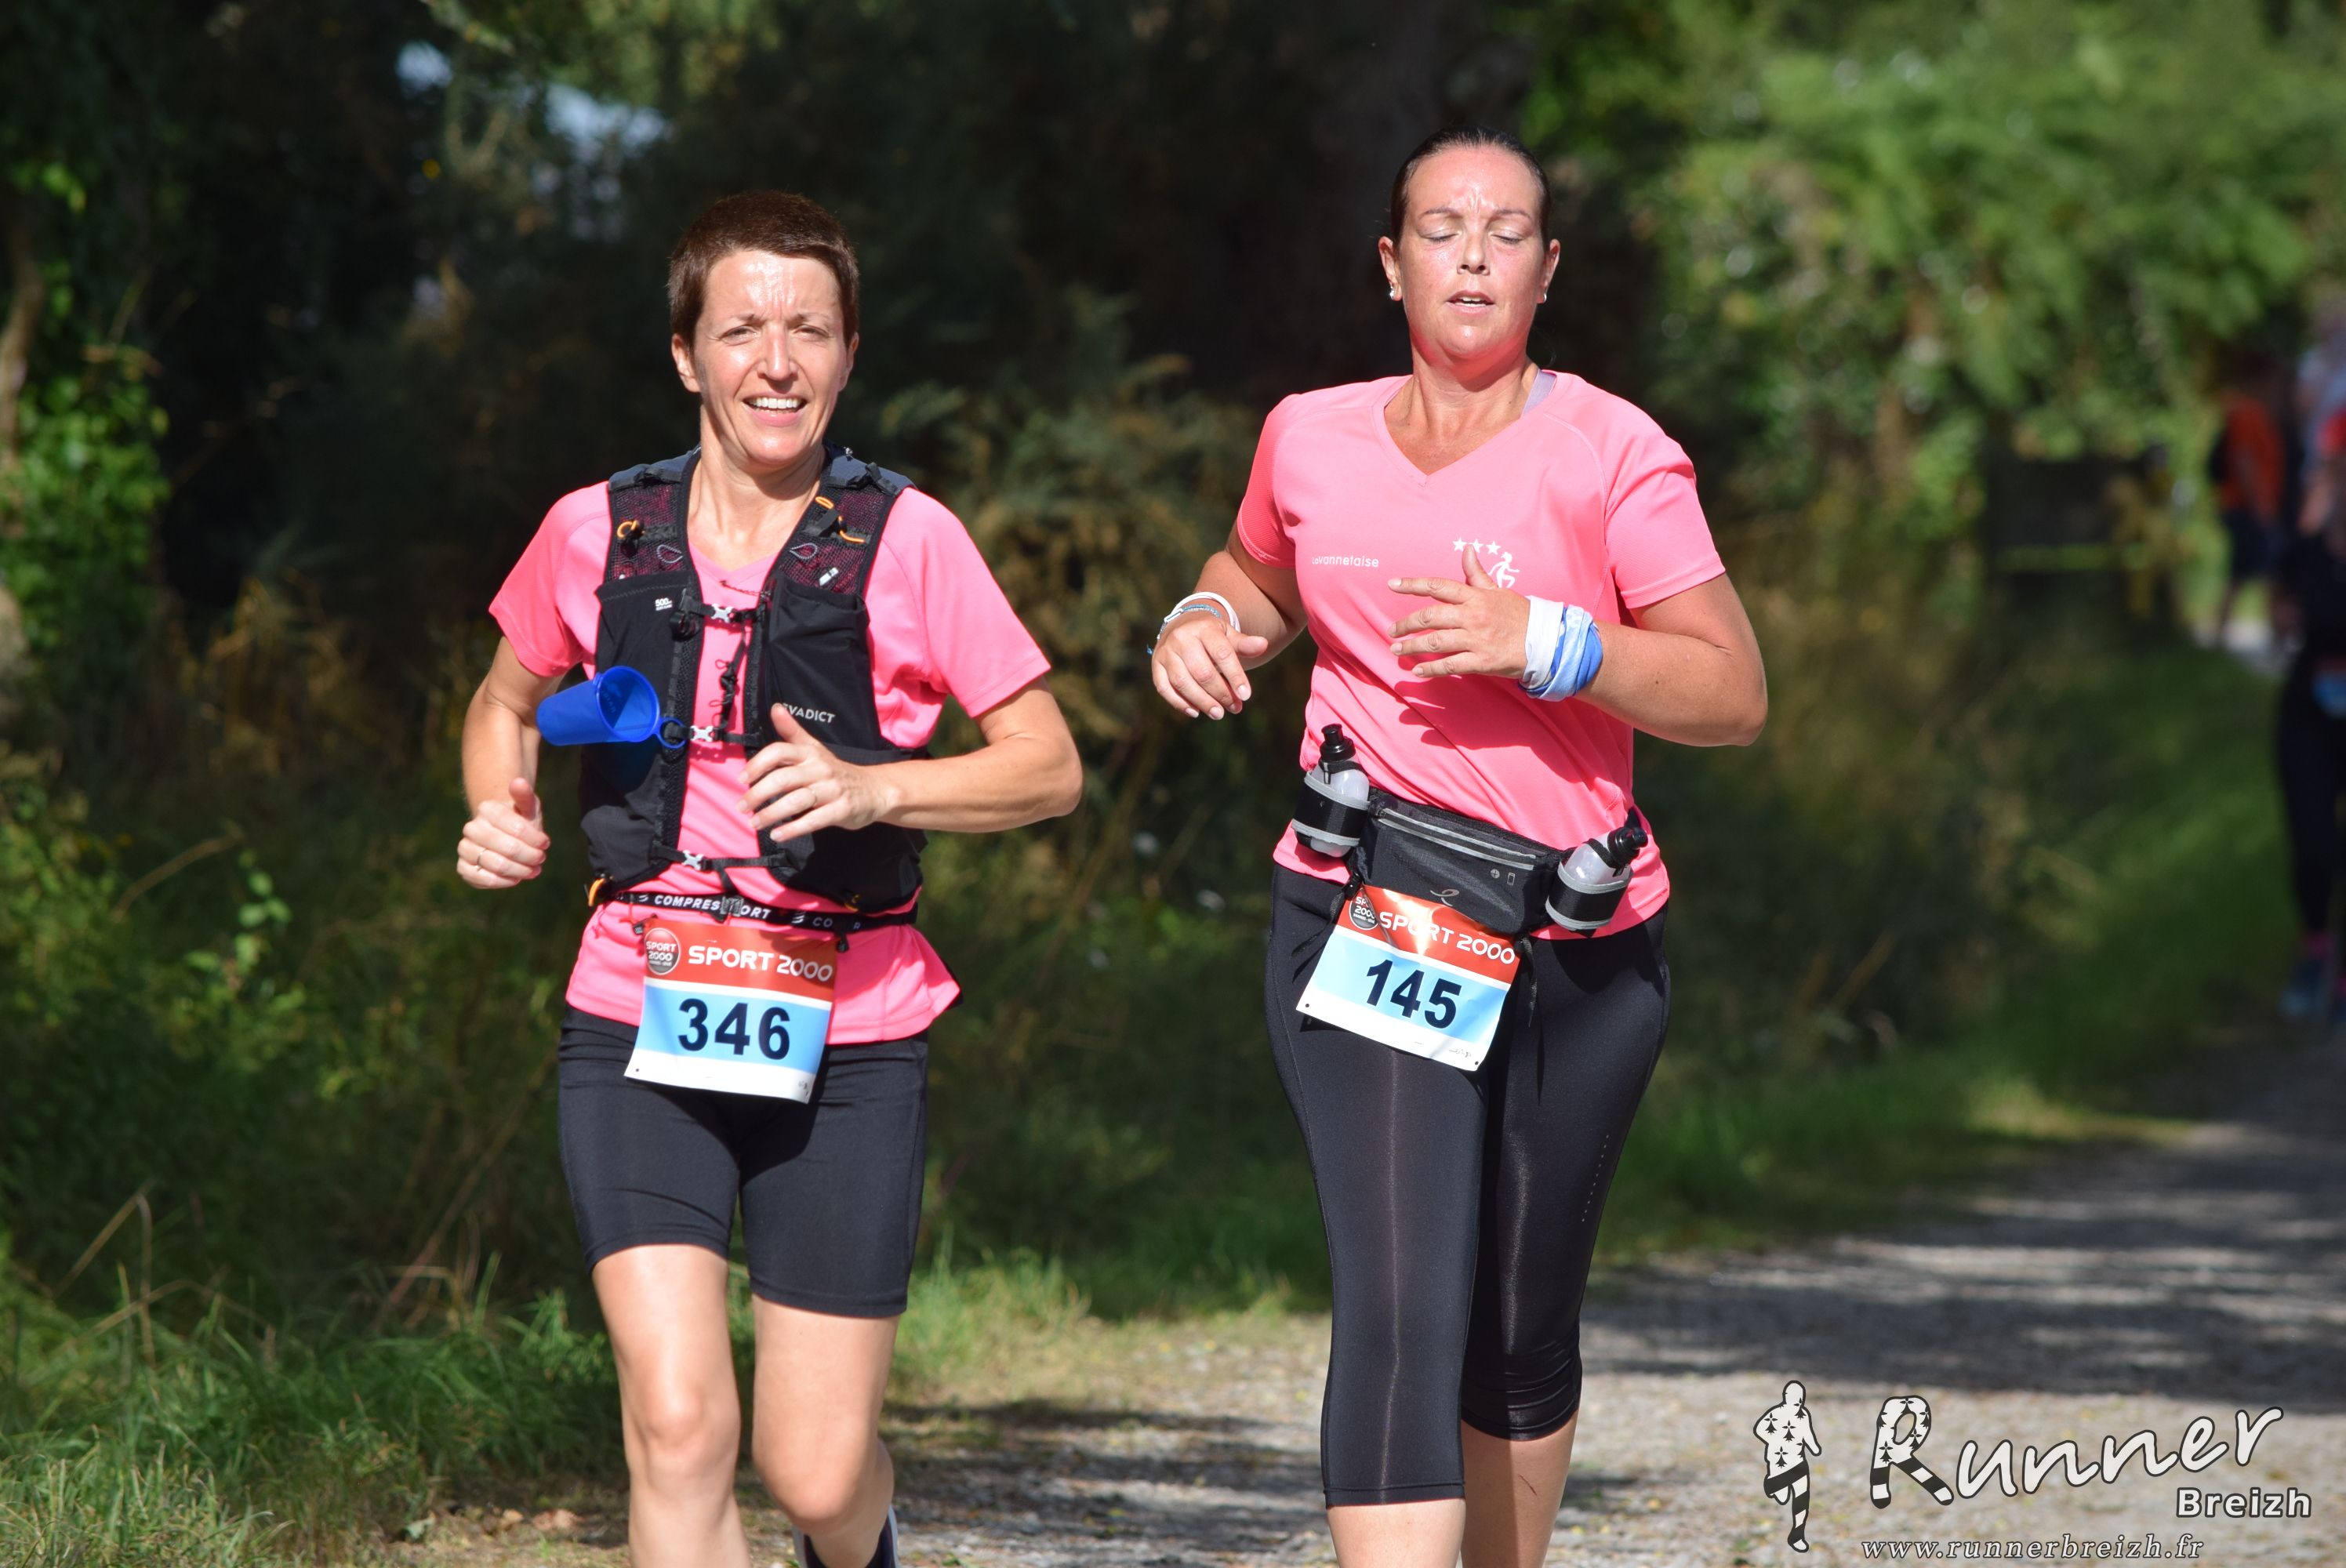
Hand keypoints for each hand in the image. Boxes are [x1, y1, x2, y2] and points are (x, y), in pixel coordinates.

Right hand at [457, 777, 548, 888]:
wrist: (503, 835)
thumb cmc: (519, 820)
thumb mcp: (528, 807)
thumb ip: (525, 796)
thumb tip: (518, 782)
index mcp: (487, 809)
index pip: (517, 827)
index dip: (535, 838)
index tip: (545, 843)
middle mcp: (472, 828)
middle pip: (508, 848)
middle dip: (530, 856)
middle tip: (540, 859)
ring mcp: (465, 847)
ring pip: (495, 864)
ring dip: (519, 870)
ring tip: (532, 870)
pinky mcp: (463, 867)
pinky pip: (480, 878)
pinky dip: (502, 881)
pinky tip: (515, 878)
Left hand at [741, 704, 897, 839]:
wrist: (875, 790)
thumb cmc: (836, 771)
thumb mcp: (815, 749)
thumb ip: (792, 732)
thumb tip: (775, 707)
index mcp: (810, 753)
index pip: (779, 751)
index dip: (758, 764)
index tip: (743, 779)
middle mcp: (820, 769)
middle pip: (783, 778)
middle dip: (758, 794)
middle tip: (742, 807)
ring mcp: (832, 790)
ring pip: (796, 800)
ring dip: (771, 813)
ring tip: (755, 823)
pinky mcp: (841, 810)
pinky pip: (813, 820)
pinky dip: (793, 829)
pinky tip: (777, 835)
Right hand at [1150, 607, 1269, 719]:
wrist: (1181, 626)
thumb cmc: (1210, 635)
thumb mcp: (1228, 635)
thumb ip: (1244, 644)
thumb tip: (1263, 645)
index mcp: (1203, 628)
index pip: (1222, 654)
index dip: (1235, 676)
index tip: (1246, 695)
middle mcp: (1181, 638)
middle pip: (1202, 671)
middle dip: (1220, 693)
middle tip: (1234, 708)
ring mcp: (1166, 652)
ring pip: (1183, 681)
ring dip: (1202, 701)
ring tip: (1218, 714)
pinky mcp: (1156, 665)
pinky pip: (1164, 687)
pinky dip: (1179, 702)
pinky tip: (1195, 712)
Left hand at [1387, 546, 1530, 678]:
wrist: (1546, 641)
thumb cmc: (1519, 615)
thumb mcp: (1498, 590)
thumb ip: (1477, 574)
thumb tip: (1467, 549)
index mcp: (1476, 596)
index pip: (1438, 586)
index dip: (1412, 585)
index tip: (1392, 584)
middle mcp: (1473, 615)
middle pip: (1430, 617)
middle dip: (1406, 624)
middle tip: (1391, 630)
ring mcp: (1476, 639)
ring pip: (1435, 642)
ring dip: (1412, 647)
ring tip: (1397, 650)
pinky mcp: (1482, 661)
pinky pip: (1450, 665)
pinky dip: (1431, 669)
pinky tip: (1418, 671)